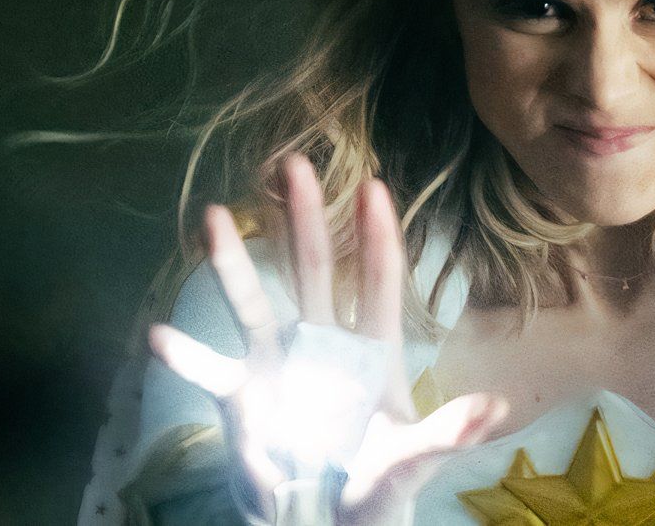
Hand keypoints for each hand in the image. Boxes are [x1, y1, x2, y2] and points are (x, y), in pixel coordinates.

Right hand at [148, 153, 508, 524]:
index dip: (376, 237)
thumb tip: (497, 408)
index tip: (374, 186)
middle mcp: (322, 342)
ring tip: (212, 218)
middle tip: (292, 163)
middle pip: (312, 269)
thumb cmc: (378, 485)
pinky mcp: (241, 398)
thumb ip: (447, 434)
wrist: (327, 520)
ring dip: (233, 264)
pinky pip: (208, 373)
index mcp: (371, 351)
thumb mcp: (414, 461)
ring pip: (254, 304)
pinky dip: (184, 357)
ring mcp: (278, 364)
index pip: (377, 283)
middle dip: (304, 218)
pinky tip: (157, 337)